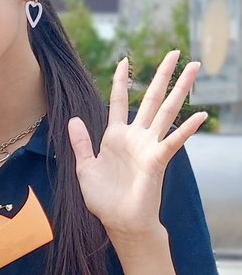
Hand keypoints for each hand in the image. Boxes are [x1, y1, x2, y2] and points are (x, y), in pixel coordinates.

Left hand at [67, 52, 206, 244]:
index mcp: (115, 137)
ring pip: (166, 111)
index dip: (120, 81)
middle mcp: (135, 137)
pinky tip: (201, 115)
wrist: (119, 222)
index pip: (118, 101)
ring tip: (194, 68)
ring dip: (180, 89)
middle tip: (176, 52)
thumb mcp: (84, 168)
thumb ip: (81, 143)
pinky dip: (188, 128)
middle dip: (163, 75)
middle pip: (150, 98)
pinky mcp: (158, 160)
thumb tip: (73, 119)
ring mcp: (149, 146)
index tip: (124, 59)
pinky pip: (174, 141)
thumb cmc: (104, 199)